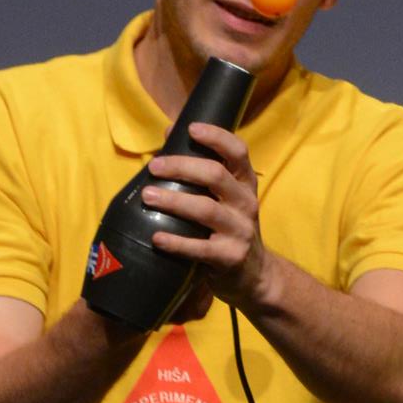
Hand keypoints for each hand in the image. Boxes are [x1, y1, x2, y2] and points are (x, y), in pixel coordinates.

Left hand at [139, 126, 267, 312]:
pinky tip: (156, 237)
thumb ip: (201, 166)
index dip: (216, 137)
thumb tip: (170, 132)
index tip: (191, 128)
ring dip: (174, 201)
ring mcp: (240, 231)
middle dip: (182, 167)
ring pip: (206, 209)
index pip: (238, 151)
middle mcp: (246, 203)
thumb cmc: (229, 227)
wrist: (254, 274)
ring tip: (148, 196)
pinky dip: (176, 243)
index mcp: (245, 183)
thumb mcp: (224, 197)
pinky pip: (200, 248)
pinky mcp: (230, 258)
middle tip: (153, 166)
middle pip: (216, 175)